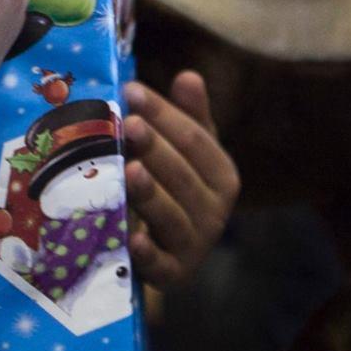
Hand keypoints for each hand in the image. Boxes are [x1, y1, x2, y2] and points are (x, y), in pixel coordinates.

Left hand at [122, 73, 238, 286]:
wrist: (169, 253)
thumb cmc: (176, 190)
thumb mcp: (186, 153)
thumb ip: (188, 116)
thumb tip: (189, 76)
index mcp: (223, 175)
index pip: (194, 139)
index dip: (164, 113)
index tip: (131, 90)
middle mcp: (215, 211)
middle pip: (182, 174)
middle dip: (155, 147)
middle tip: (128, 123)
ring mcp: (194, 244)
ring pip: (171, 215)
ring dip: (150, 193)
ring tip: (128, 169)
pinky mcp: (172, 274)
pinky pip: (160, 264)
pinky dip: (147, 254)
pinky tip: (131, 240)